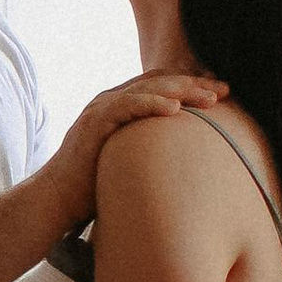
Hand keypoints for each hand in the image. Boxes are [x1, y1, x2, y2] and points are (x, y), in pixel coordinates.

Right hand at [46, 71, 225, 226]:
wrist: (55, 200)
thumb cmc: (92, 188)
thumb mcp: (129, 162)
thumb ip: (150, 151)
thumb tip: (185, 163)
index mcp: (121, 107)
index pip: (162, 86)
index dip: (193, 86)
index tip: (222, 94)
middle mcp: (111, 101)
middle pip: (160, 81)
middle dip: (195, 83)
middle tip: (225, 90)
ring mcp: (101, 109)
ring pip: (147, 88)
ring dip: (182, 91)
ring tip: (210, 98)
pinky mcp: (93, 122)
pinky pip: (127, 105)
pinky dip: (151, 104)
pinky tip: (175, 109)